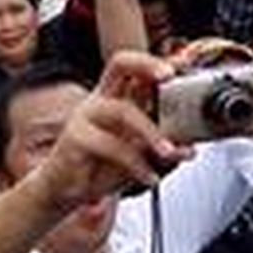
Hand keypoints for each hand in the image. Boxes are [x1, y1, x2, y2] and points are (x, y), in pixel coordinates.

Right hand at [29, 52, 190, 213]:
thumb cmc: (99, 168)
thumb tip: (189, 148)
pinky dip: (137, 164)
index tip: (185, 60)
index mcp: (115, 97)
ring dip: (152, 133)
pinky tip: (149, 177)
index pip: (135, 67)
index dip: (158, 61)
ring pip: (123, 111)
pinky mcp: (76, 138)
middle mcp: (99, 100)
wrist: (64, 191)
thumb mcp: (138, 155)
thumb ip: (160, 147)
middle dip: (148, 65)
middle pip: (120, 64)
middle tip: (170, 76)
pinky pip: (112, 146)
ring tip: (169, 154)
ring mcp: (85, 116)